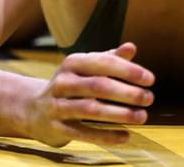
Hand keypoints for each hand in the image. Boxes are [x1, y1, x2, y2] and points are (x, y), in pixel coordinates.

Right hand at [23, 42, 154, 146]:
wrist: (34, 108)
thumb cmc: (73, 84)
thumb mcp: (88, 68)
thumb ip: (111, 58)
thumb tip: (131, 47)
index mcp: (73, 63)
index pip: (103, 63)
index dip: (128, 70)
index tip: (150, 79)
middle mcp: (63, 82)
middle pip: (98, 86)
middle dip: (127, 93)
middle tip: (149, 98)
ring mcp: (57, 105)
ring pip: (90, 110)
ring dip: (119, 114)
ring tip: (142, 117)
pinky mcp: (56, 127)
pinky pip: (83, 133)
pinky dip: (105, 136)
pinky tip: (125, 136)